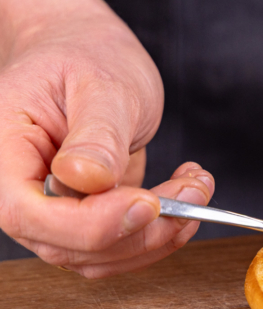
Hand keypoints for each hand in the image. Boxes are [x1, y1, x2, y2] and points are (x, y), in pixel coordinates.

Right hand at [0, 0, 213, 277]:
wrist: (88, 52)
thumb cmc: (86, 55)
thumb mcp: (100, 83)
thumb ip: (95, 135)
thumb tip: (85, 179)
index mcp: (2, 150)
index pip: (27, 212)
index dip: (89, 222)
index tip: (147, 202)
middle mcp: (19, 189)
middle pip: (68, 244)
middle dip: (142, 229)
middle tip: (194, 190)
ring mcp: (54, 210)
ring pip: (100, 256)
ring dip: (160, 234)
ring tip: (196, 187)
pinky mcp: (87, 216)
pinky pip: (120, 246)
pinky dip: (161, 231)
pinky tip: (186, 196)